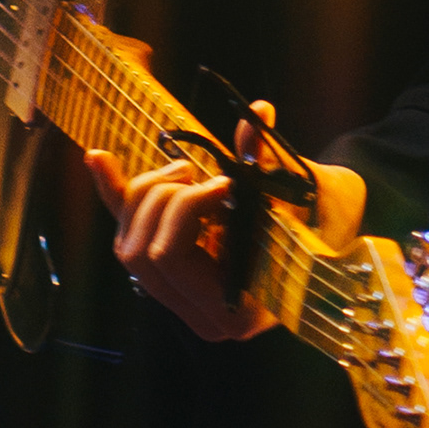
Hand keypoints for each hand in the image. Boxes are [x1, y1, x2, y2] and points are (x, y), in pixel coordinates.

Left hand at [86, 103, 367, 344]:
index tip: (225, 182)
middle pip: (138, 250)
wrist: (330, 230)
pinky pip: (130, 233)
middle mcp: (197, 312)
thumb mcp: (297, 196)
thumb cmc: (321, 218)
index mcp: (232, 311)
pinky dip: (114, 193)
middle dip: (166, 197)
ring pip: (127, 241)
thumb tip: (256, 115)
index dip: (187, 208)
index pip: (168, 257)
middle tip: (209, 176)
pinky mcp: (171, 268)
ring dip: (152, 193)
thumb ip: (268, 163)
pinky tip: (98, 159)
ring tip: (194, 174)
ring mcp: (180, 295)